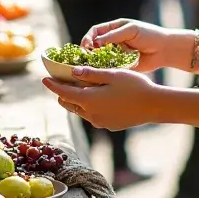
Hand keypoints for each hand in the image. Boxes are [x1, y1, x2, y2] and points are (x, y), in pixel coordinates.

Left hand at [42, 68, 159, 130]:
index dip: (53, 85)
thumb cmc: (134, 86)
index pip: (63, 93)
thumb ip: (90, 74)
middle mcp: (91, 114)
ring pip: (80, 111)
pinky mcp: (109, 125)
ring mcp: (100, 122)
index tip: (44, 79)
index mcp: (89, 100)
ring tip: (77, 88)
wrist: (154, 106)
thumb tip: (72, 72)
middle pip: (68, 103)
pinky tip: (95, 97)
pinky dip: (88, 106)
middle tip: (61, 81)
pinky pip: (92, 116)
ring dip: (76, 100)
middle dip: (62, 93)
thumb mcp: (112, 74)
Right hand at [82, 18, 174, 73]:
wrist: (164, 50)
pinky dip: (104, 70)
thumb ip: (113, 36)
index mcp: (114, 29)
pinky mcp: (121, 66)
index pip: (95, 31)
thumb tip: (96, 42)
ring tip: (92, 66)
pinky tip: (102, 73)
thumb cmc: (149, 35)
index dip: (88, 37)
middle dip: (88, 51)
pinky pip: (109, 68)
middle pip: (94, 45)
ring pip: (99, 58)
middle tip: (86, 58)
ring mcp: (116, 54)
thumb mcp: (131, 31)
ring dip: (94, 62)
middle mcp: (112, 41)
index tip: (86, 46)